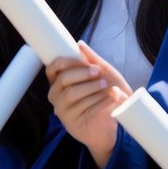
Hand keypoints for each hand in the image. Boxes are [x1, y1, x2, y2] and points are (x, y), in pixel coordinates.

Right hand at [45, 41, 130, 167]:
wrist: (115, 123)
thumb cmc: (107, 97)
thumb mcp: (103, 75)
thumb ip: (91, 60)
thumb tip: (80, 44)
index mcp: (60, 82)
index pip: (52, 68)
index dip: (65, 62)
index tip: (82, 60)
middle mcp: (56, 95)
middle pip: (63, 79)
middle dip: (82, 73)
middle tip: (99, 72)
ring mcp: (62, 110)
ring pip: (72, 93)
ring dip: (92, 87)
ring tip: (108, 87)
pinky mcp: (70, 123)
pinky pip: (81, 107)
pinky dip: (98, 101)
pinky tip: (110, 98)